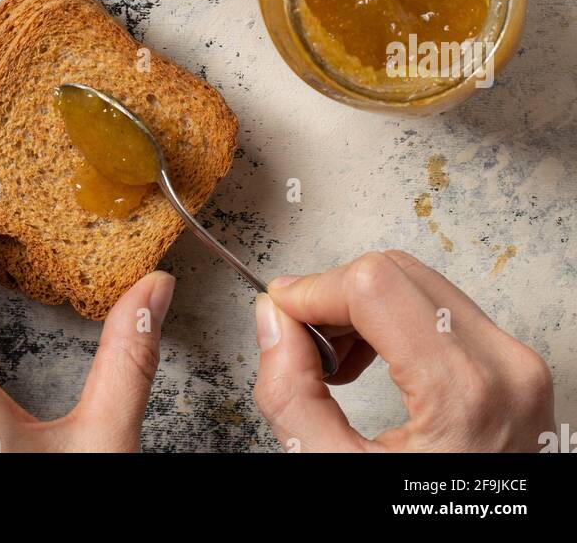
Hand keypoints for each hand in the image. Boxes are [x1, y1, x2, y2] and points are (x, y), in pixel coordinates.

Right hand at [254, 250, 553, 452]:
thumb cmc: (427, 523)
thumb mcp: (340, 475)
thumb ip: (292, 396)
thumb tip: (273, 321)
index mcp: (463, 394)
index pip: (373, 285)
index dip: (313, 290)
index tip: (281, 312)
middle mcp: (503, 367)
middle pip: (395, 273)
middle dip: (335, 298)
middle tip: (303, 344)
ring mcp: (517, 364)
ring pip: (419, 283)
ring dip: (362, 308)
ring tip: (336, 365)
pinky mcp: (517, 366)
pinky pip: (443, 308)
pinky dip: (395, 320)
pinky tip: (372, 361)